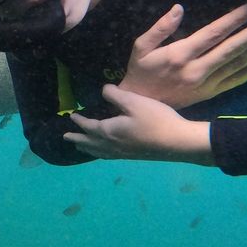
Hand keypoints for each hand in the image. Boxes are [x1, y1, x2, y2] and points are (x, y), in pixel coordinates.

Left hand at [63, 85, 213, 164]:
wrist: (179, 142)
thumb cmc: (155, 119)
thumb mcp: (134, 102)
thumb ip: (115, 95)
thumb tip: (102, 91)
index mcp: (109, 131)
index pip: (89, 126)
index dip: (79, 121)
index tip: (71, 116)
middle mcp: (112, 145)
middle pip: (90, 143)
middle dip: (78, 139)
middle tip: (66, 138)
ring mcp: (123, 153)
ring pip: (99, 152)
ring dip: (88, 148)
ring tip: (81, 147)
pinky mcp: (133, 156)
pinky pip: (109, 155)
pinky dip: (101, 153)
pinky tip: (106, 152)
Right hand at [119, 3, 246, 108]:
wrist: (141, 106)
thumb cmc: (139, 71)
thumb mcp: (140, 47)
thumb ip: (159, 28)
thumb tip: (179, 8)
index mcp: (180, 54)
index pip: (215, 33)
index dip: (236, 18)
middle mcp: (197, 69)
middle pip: (234, 48)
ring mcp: (206, 83)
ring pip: (240, 63)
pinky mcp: (211, 92)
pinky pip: (238, 79)